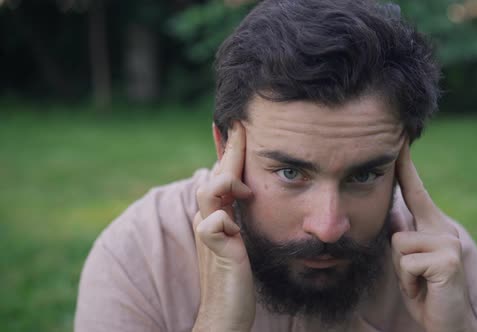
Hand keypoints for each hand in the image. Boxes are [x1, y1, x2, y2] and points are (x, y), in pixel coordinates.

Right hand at [192, 122, 254, 331]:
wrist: (225, 312)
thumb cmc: (235, 276)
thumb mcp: (241, 240)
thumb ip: (240, 217)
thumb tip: (249, 193)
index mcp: (220, 214)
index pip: (225, 175)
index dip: (230, 150)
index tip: (239, 125)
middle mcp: (210, 218)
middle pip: (215, 175)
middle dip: (229, 149)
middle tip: (241, 125)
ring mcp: (210, 234)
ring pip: (208, 191)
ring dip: (226, 180)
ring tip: (244, 183)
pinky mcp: (215, 250)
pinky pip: (212, 225)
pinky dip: (224, 219)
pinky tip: (235, 224)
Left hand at [391, 140, 476, 331]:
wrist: (447, 322)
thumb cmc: (426, 292)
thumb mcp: (408, 263)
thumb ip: (404, 237)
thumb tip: (394, 214)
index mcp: (433, 227)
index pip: (416, 192)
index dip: (406, 166)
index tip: (401, 140)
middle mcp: (443, 229)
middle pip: (397, 231)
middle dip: (399, 260)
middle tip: (419, 281)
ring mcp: (447, 242)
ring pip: (398, 246)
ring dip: (403, 273)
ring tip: (420, 284)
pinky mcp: (447, 259)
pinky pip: (406, 262)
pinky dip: (409, 281)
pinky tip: (426, 289)